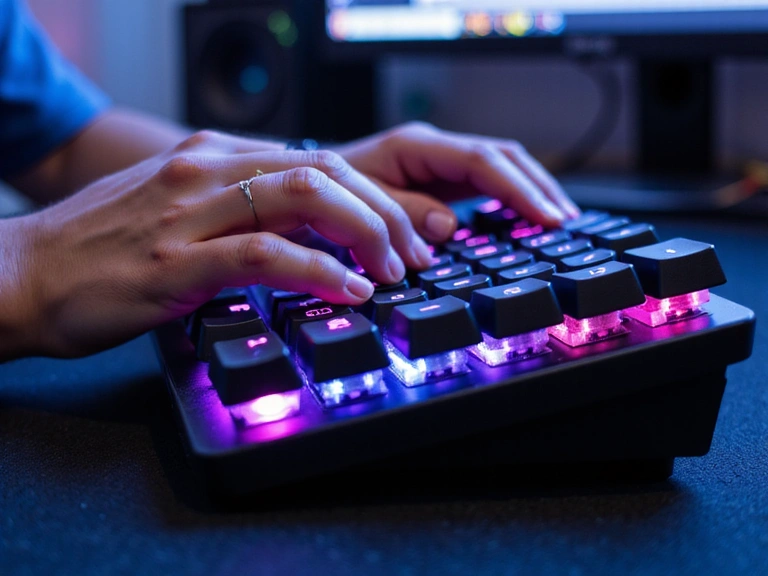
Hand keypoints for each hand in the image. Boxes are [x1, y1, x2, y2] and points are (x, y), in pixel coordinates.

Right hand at [0, 132, 432, 358]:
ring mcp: (191, 211)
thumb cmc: (101, 249)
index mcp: (214, 158)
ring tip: (391, 271)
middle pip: (324, 170)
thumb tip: (302, 232)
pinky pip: (264, 253)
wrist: (22, 272)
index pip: (317, 160)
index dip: (373, 194)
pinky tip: (348, 291)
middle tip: (413, 254)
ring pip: (304, 197)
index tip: (403, 231)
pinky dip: (317, 270)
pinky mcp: (176, 259)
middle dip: (383, 211)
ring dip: (364, 232)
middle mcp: (208, 170)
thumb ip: (237, 211)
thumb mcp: (180, 211)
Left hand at [334, 122, 580, 243]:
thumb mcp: (359, 203)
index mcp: (416, 147)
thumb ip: (402, 213)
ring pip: (500, 168)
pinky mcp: (439, 182)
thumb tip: (448, 226)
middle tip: (563, 221)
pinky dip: (511, 199)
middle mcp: (433, 151)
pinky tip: (527, 219)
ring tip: (558, 220)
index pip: (481, 161)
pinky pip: (485, 184)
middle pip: (502, 157)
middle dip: (537, 186)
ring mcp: (438, 165)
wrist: (310, 186)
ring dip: (531, 190)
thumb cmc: (330, 193)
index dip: (518, 188)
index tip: (544, 216)